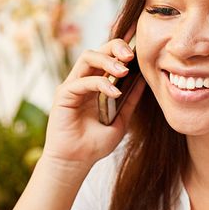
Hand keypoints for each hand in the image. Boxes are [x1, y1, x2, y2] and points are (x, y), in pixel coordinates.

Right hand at [42, 38, 143, 167]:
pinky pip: (82, 81)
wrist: (77, 162)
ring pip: (87, 58)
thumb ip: (130, 100)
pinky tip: (114, 92)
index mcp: (96, 84)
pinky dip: (100, 83)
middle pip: (98, 50)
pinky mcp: (63, 95)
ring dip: (107, 61)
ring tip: (123, 70)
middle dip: (115, 47)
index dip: (122, 47)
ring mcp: (72, 86)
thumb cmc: (95, 144)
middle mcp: (83, 81)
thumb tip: (145, 80)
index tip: (141, 47)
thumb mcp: (121, 120)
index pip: (108, 56)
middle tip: (131, 56)